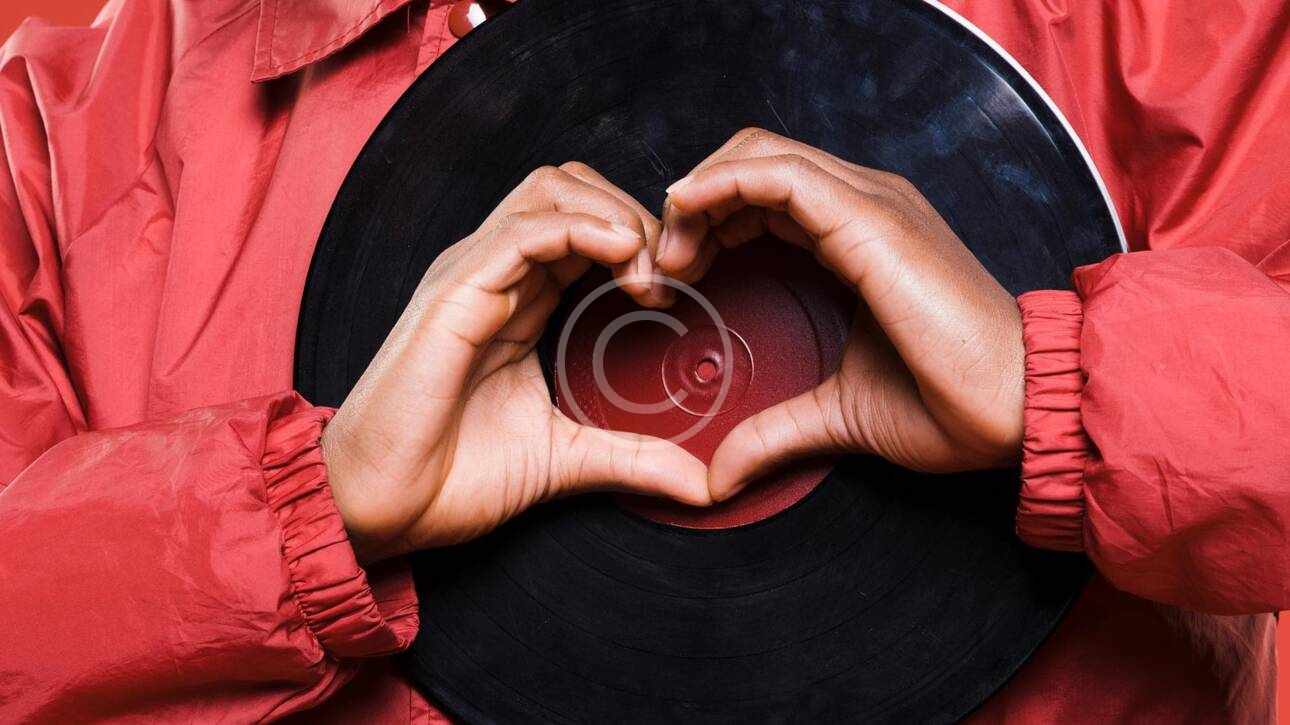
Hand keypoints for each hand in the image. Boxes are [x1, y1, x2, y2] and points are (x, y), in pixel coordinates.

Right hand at [323, 162, 709, 561]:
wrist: (378, 508)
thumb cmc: (451, 478)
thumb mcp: (566, 460)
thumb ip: (633, 458)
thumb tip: (703, 483)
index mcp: (518, 300)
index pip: (585, 227)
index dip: (640, 239)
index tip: (678, 291)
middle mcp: (495, 275)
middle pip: (572, 190)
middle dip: (634, 214)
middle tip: (670, 273)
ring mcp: (471, 276)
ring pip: (551, 192)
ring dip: (615, 214)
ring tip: (649, 268)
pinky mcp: (455, 292)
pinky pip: (523, 230)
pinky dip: (581, 228)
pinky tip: (621, 256)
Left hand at [657, 129, 1023, 499]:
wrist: (1019, 409)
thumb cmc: (948, 404)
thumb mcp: (837, 414)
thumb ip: (773, 432)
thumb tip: (717, 476)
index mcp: (857, 233)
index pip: (764, 192)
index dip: (708, 220)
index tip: (674, 274)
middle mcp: (863, 203)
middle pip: (753, 161)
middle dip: (693, 204)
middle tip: (661, 264)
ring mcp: (871, 203)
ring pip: (759, 154)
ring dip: (697, 193)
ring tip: (669, 252)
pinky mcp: (872, 219)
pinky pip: (778, 174)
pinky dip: (720, 184)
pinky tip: (686, 216)